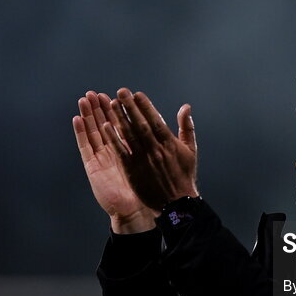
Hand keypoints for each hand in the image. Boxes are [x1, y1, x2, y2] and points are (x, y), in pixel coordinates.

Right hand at [72, 91, 156, 233]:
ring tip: (85, 99)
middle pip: (105, 125)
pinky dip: (81, 133)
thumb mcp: (160, 159)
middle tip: (96, 92)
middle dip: (101, 108)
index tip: (118, 94)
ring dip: (88, 115)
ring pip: (94, 132)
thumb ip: (165, 139)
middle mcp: (114, 151)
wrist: (137, 209)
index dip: (120, 110)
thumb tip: (176, 117)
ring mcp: (102, 158)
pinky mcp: (93, 167)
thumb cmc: (150, 187)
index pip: (122, 124)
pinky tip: (77, 119)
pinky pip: (86, 147)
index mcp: (129, 148)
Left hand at [103, 87, 198, 212]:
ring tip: (110, 104)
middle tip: (120, 92)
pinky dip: (113, 138)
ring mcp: (143, 159)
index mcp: (169, 143)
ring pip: (128, 135)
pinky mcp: (133, 170)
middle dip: (129, 107)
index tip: (136, 94)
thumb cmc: (184, 176)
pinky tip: (106, 126)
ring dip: (119, 118)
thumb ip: (187, 128)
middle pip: (139, 124)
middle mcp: (155, 149)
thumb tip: (185, 107)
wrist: (176, 204)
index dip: (145, 106)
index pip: (155, 119)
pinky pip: (121, 151)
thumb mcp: (190, 151)